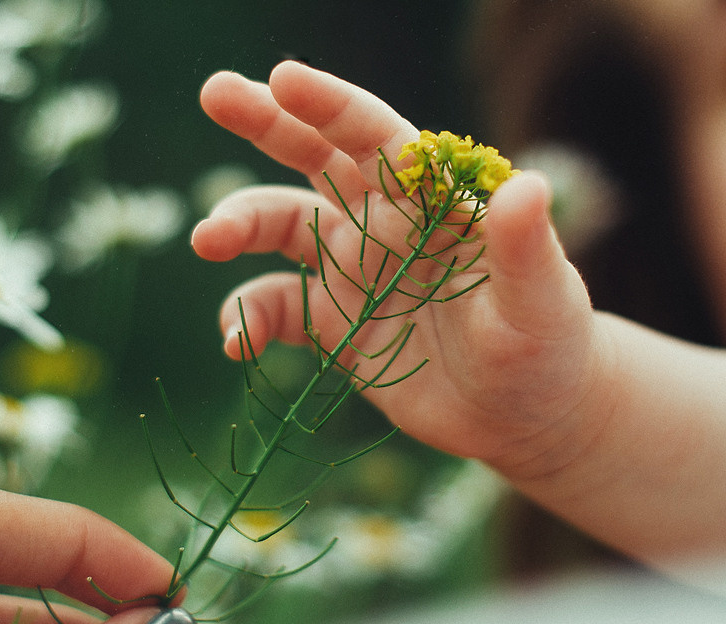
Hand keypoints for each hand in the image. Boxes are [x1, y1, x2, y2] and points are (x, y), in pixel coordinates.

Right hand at [191, 61, 608, 481]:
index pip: (375, 137)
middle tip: (212, 92)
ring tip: (207, 240)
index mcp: (428, 200)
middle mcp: (381, 222)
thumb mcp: (542, 301)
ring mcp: (349, 271)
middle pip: (313, 156)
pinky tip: (237, 344)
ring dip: (238, 225)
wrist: (519, 416)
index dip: (329, 106)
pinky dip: (244, 320)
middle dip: (264, 122)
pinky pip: (271, 307)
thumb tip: (528, 186)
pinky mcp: (329, 323)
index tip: (282, 78)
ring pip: (278, 225)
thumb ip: (525, 248)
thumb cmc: (545, 348)